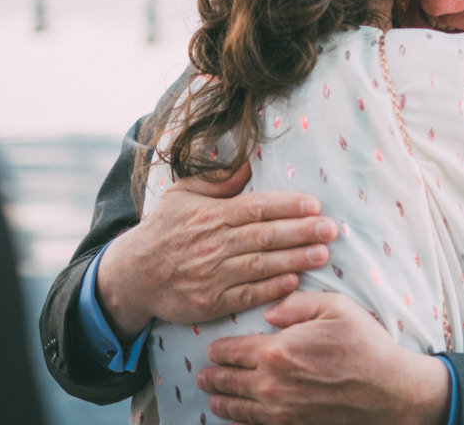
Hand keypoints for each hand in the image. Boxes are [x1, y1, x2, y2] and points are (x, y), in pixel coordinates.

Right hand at [95, 162, 337, 338]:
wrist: (132, 275)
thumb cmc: (164, 229)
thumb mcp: (183, 194)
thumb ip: (219, 180)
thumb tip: (251, 161)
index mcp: (211, 215)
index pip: (257, 207)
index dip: (288, 206)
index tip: (315, 204)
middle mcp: (213, 243)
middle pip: (265, 236)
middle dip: (302, 231)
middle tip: (331, 229)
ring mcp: (212, 274)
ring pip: (261, 265)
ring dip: (295, 259)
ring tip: (323, 254)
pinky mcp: (210, 302)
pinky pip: (247, 294)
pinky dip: (271, 288)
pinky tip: (294, 281)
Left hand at [198, 291, 450, 424]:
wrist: (389, 392)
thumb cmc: (365, 346)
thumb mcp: (335, 307)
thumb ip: (296, 304)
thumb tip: (269, 312)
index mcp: (276, 350)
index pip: (232, 350)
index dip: (218, 349)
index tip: (212, 349)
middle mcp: (270, 384)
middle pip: (228, 381)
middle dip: (212, 376)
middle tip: (203, 374)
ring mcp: (279, 411)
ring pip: (236, 409)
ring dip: (221, 401)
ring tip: (212, 397)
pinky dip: (241, 421)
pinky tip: (237, 417)